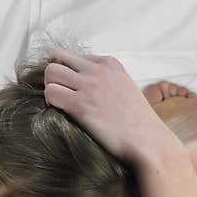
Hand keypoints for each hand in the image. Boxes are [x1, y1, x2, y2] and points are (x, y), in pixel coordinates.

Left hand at [43, 47, 175, 165]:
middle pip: (57, 57)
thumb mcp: (124, 89)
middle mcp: (98, 69)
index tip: (72, 90)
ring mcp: (89, 85)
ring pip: (50, 72)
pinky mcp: (81, 104)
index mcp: (109, 63)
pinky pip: (51, 93)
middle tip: (59, 95)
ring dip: (49, 88)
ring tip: (59, 105)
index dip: (69, 73)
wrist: (147, 140)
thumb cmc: (137, 122)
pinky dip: (50, 103)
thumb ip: (106, 82)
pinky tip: (60, 113)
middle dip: (54, 76)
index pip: (74, 56)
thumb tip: (87, 88)